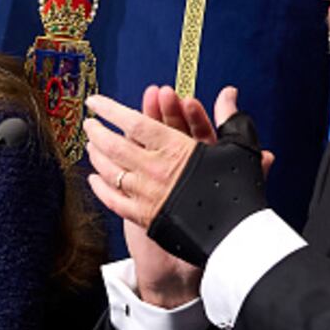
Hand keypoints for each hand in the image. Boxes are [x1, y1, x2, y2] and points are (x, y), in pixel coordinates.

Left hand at [86, 85, 267, 307]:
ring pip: (110, 171)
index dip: (110, 110)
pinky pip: (114, 200)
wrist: (237, 236)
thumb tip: (229, 93)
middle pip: (115, 145)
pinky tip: (94, 179)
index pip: (134, 122)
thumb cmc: (240, 189)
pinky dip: (101, 188)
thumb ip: (228, 118)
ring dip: (97, 156)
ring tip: (91, 145)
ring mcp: (147, 194)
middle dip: (98, 132)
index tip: (95, 102)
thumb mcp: (238, 148)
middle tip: (89, 123)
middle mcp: (155, 170)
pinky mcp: (145, 217)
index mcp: (175, 148)